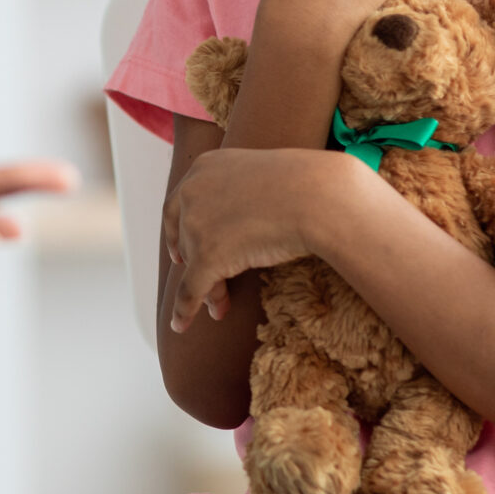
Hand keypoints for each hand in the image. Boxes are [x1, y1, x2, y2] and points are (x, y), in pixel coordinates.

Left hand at [165, 146, 365, 331]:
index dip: (177, 232)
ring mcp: (197, 224)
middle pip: (186, 237)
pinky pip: (190, 290)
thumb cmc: (306, 185)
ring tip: (219, 306)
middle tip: (208, 283)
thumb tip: (250, 211)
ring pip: (193, 265)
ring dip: (207, 288)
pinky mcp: (207, 256)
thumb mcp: (264, 176)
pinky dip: (184, 310)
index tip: (180, 252)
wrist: (318, 196)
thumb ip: (246, 189)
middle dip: (195, 263)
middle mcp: (191, 192)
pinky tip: (180, 326)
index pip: (178, 205)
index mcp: (203, 167)